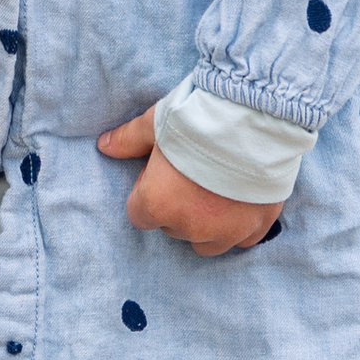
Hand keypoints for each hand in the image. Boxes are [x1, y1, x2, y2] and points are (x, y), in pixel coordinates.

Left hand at [98, 108, 282, 256]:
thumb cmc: (196, 117)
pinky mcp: (256, 229)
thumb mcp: (154, 123)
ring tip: (212, 189)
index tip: (160, 171)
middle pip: (172, 227)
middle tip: (189, 172)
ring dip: (203, 223)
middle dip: (175, 206)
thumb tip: (103, 146)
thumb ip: (128, 140)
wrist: (252, 117)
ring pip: (204, 242)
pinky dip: (236, 226)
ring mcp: (226, 232)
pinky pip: (239, 241)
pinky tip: (237, 198)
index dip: (147, 191)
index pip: (138, 215)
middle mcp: (190, 227)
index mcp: (158, 204)